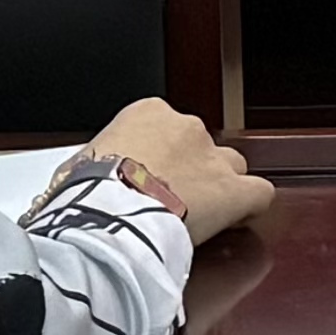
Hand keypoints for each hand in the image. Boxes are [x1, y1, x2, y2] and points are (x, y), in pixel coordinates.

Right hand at [83, 97, 276, 239]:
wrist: (106, 216)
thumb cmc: (85, 193)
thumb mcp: (77, 168)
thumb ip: (92, 167)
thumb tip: (78, 185)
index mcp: (147, 114)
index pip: (163, 130)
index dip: (158, 159)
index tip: (145, 181)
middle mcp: (186, 128)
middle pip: (197, 148)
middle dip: (187, 173)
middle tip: (167, 202)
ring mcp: (213, 158)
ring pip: (230, 167)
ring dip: (218, 187)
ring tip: (199, 215)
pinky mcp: (233, 192)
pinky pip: (258, 194)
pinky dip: (250, 207)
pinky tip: (236, 220)